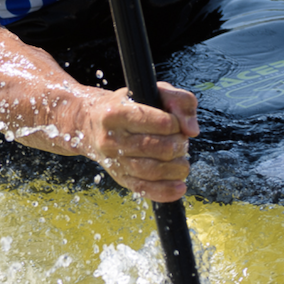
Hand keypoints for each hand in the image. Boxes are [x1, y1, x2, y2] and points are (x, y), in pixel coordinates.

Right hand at [79, 83, 199, 200]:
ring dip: (176, 168)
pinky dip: (166, 191)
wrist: (91, 122)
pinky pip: (144, 190)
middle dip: (179, 146)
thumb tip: (192, 130)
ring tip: (182, 160)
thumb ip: (178, 100)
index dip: (176, 124)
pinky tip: (180, 187)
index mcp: (118, 112)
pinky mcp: (119, 178)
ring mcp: (114, 161)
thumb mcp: (151, 91)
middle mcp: (112, 138)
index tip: (176, 123)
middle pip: (158, 148)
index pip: (160, 122)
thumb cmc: (128, 104)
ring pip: (152, 171)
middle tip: (181, 141)